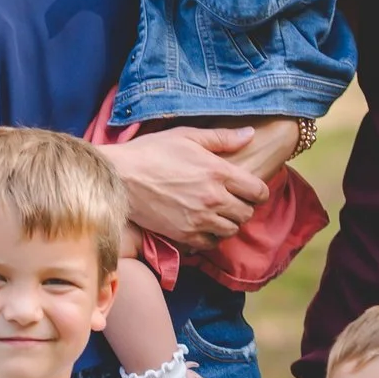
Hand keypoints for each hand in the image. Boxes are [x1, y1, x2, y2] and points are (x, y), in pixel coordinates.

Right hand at [112, 124, 274, 244]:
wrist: (120, 176)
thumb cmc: (151, 151)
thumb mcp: (187, 136)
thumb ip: (222, 138)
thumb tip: (250, 134)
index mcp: (218, 172)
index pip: (258, 191)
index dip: (258, 191)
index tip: (251, 189)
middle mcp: (213, 198)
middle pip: (247, 213)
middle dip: (244, 207)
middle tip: (233, 201)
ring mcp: (198, 219)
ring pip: (231, 230)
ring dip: (228, 223)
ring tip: (218, 213)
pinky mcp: (183, 234)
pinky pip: (210, 244)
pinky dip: (211, 237)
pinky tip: (203, 225)